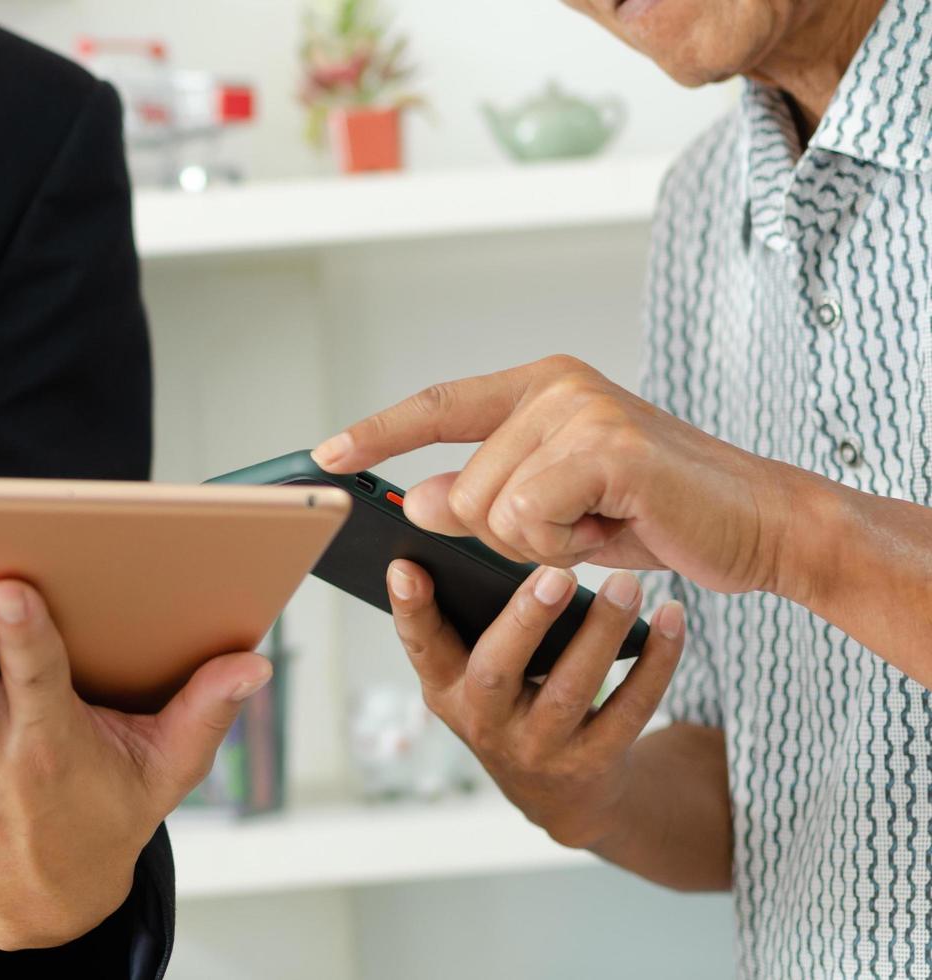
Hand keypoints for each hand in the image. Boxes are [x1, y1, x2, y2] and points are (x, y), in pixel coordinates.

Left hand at [314, 355, 799, 595]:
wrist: (757, 525)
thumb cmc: (655, 514)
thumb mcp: (555, 509)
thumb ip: (487, 497)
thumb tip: (417, 501)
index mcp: (538, 388)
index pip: (436, 405)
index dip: (377, 432)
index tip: (324, 455)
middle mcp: (555, 386)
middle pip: (459, 490)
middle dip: (509, 535)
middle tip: (578, 525)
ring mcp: (581, 408)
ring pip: (489, 510)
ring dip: (543, 545)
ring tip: (601, 523)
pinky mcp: (606, 446)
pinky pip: (528, 519)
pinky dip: (566, 546)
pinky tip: (613, 529)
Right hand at [387, 558, 684, 849]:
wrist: (559, 794)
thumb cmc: (513, 705)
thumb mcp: (475, 676)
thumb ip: (474, 622)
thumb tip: (498, 545)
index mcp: (447, 690)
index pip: (422, 648)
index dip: (411, 610)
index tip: (407, 567)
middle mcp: (485, 723)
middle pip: (497, 672)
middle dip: (524, 620)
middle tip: (556, 573)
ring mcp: (539, 747)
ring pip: (570, 690)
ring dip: (601, 633)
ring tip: (627, 586)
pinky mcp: (593, 760)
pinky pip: (630, 709)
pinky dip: (656, 662)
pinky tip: (671, 620)